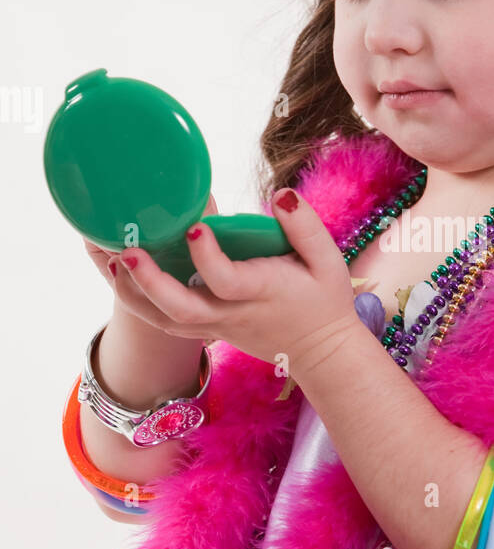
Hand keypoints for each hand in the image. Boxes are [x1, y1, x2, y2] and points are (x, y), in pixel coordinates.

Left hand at [105, 189, 359, 368]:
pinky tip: (120, 275)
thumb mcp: (327, 259)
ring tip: (110, 259)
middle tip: (126, 252)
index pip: (226, 280)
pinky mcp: (208, 331)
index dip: (206, 257)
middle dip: (150, 282)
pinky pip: (165, 322)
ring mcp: (217, 326)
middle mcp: (233, 313)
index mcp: (261, 292)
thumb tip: (280, 195)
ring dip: (133, 293)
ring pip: (164, 320)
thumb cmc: (325, 301)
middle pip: (181, 309)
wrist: (322, 353)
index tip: (194, 228)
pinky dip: (138, 302)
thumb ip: (305, 226)